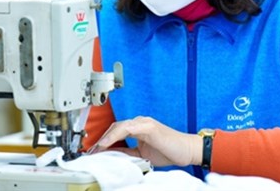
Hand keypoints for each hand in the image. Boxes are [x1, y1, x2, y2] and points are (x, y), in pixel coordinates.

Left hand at [87, 116, 201, 166]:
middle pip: (115, 127)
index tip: (94, 152)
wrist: (187, 150)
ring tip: (97, 148)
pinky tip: (108, 143)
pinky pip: (128, 128)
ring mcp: (144, 123)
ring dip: (106, 138)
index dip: (104, 140)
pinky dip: (116, 135)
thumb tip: (113, 156)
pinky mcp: (148, 126)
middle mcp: (139, 122)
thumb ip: (129, 153)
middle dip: (102, 139)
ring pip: (119, 126)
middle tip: (92, 151)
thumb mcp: (143, 154)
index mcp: (138, 128)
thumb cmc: (169, 151)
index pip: (116, 131)